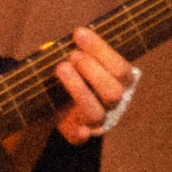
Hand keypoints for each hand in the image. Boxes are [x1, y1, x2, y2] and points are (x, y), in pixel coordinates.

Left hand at [54, 26, 135, 143]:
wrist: (51, 93)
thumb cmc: (68, 67)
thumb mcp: (72, 54)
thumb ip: (71, 47)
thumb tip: (55, 46)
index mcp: (120, 81)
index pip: (120, 68)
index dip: (101, 50)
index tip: (78, 33)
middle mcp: (113, 103)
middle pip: (113, 92)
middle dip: (92, 70)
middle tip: (73, 55)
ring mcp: (96, 120)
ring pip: (96, 112)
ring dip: (79, 89)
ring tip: (61, 68)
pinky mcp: (76, 133)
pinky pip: (80, 138)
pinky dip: (80, 133)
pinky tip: (79, 128)